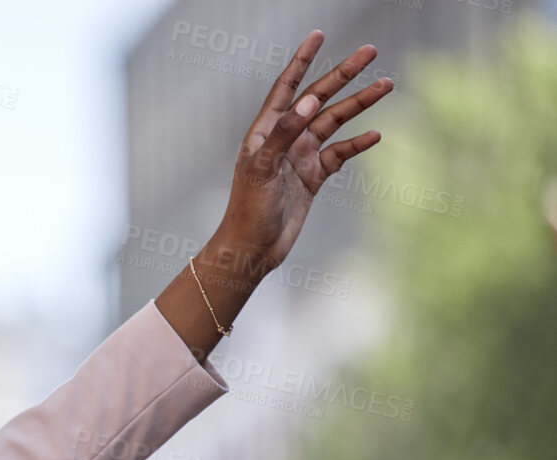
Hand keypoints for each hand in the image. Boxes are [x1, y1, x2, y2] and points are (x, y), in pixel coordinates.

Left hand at [216, 30, 393, 273]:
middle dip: (343, 74)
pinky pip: (340, 154)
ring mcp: (301, 157)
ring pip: (334, 123)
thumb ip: (284, 133)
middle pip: (318, 98)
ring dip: (359, 104)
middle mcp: (284, 139)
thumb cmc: (248, 210)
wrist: (253, 250)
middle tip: (370, 51)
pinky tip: (376, 134)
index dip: (302, 61)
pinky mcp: (313, 178)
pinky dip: (358, 144)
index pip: (286, 87)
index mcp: (265, 132)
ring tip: (386, 85)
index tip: (318, 35)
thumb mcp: (262, 167)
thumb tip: (308, 101)